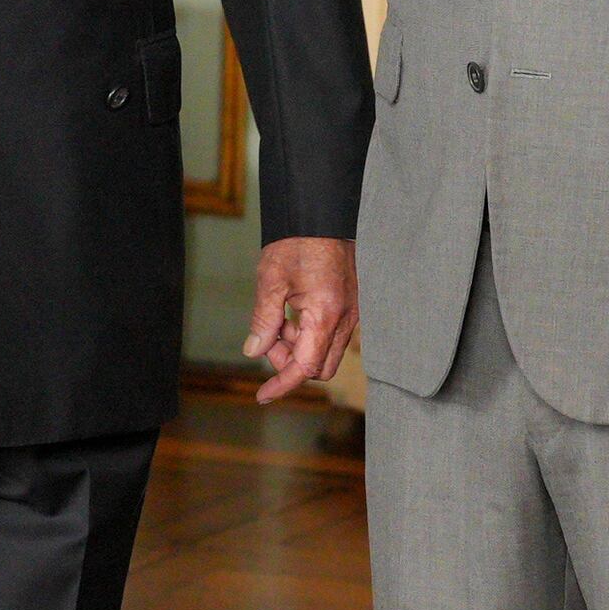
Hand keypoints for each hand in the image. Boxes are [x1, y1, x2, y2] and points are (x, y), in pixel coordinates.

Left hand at [245, 236, 359, 403]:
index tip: (263, 395)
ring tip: (280, 319)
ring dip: (300, 347)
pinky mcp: (354, 305)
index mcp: (325, 315)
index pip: (305, 367)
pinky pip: (333, 334)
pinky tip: (295, 313)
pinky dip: (311, 334)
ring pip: (327, 351)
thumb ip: (264, 319)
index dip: (282, 384)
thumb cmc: (298, 242)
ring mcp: (354, 313)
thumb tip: (254, 350)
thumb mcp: (271, 280)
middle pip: (320, 367)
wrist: (323, 214)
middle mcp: (346, 319)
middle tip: (269, 339)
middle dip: (290, 363)